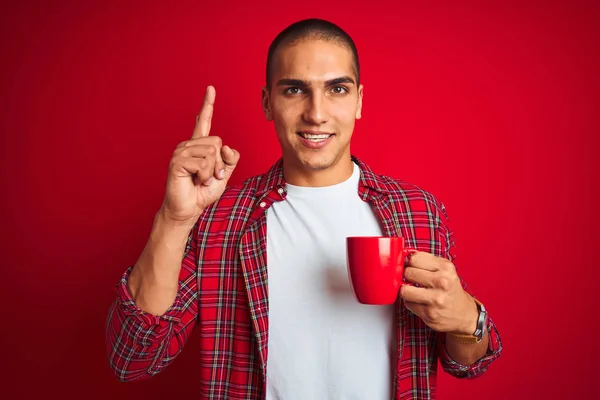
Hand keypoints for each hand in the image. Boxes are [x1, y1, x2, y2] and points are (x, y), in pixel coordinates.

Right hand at [160, 86, 239, 224]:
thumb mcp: (224, 174)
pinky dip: (205, 176)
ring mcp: (181, 152)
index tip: (210, 89)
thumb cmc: (203, 191)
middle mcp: (189, 145)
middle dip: (219, 164)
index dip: (208, 105)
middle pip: (217, 142)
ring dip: (212, 171)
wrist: (189, 208)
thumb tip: (227, 148)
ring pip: (211, 153)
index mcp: (199, 146)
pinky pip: (203, 163)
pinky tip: (195, 180)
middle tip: (209, 176)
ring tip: (201, 179)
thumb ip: (230, 160)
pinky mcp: (177, 161)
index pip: (204, 121)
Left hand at [399, 252, 477, 333]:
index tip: (411, 265)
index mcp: (446, 268)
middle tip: (413, 279)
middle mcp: (442, 282)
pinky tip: (421, 302)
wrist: (464, 314)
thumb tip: (406, 257)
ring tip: (414, 291)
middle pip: (408, 273)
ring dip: (406, 291)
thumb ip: (426, 261)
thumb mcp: (445, 270)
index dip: (410, 262)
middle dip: (408, 276)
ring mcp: (435, 299)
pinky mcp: (429, 313)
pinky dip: (411, 303)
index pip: (415, 258)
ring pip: (404, 290)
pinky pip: (408, 304)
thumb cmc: (451, 290)